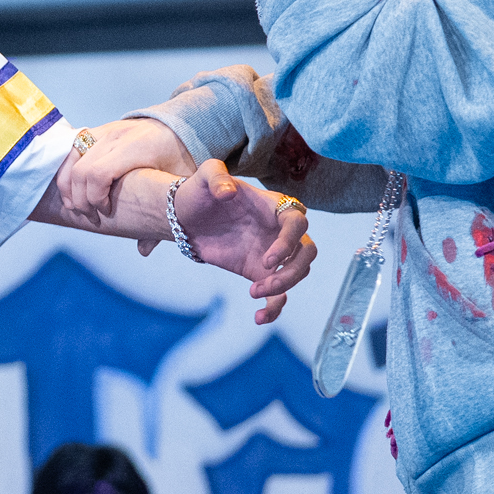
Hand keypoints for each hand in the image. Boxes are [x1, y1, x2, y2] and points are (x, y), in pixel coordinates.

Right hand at [58, 118, 192, 216]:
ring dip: (66, 185)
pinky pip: (71, 149)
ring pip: (70, 157)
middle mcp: (117, 135)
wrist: (178, 126)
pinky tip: (72, 189)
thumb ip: (163, 215)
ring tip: (75, 206)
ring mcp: (104, 130)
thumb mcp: (178, 185)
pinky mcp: (97, 130)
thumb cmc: (179, 159)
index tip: (105, 213)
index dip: (95, 198)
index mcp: (139, 147)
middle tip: (90, 216)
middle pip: (81, 169)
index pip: (100, 173)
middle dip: (80, 198)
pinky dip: (66, 171)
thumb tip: (144, 250)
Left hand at [132, 163, 317, 324]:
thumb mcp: (205, 175)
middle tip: (264, 280)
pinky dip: (274, 309)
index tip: (268, 259)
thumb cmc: (201, 192)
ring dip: (283, 287)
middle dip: (293, 270)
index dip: (289, 242)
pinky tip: (258, 318)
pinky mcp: (261, 273)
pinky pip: (279, 295)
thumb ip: (216, 175)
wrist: (186, 217)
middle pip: (307, 252)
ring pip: (298, 273)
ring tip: (254, 292)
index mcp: (273, 206)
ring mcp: (273, 253)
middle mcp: (279, 231)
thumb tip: (227, 192)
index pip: (298, 222)